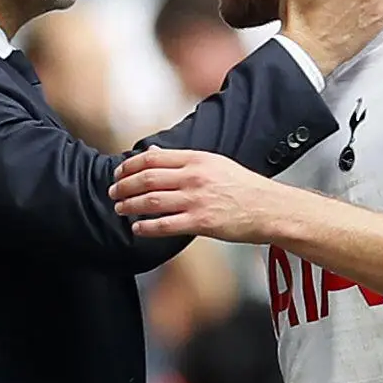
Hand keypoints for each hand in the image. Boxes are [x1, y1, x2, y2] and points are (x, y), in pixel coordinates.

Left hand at [110, 148, 296, 241]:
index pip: (153, 158)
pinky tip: (137, 229)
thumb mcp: (215, 163)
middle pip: (147, 179)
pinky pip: (165, 225)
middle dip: (124, 186)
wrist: (269, 208)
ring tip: (120, 209)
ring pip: (151, 201)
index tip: (119, 173)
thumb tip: (153, 153)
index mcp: (197, 159)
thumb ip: (183, 160)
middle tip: (113, 192)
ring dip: (130, 205)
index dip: (130, 166)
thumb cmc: (244, 187)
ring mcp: (196, 200)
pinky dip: (146, 227)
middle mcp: (194, 177)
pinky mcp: (201, 223)